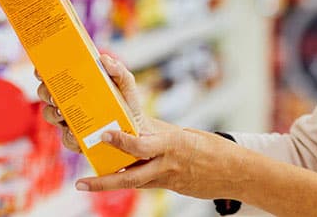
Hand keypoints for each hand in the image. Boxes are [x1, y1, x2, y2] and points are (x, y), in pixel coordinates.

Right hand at [36, 53, 161, 152]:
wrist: (137, 132)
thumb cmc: (127, 105)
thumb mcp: (125, 84)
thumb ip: (118, 70)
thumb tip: (104, 59)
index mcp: (78, 86)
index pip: (55, 76)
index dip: (43, 72)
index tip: (40, 71)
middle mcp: (69, 102)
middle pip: (47, 94)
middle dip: (45, 93)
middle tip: (53, 95)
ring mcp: (71, 121)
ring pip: (51, 116)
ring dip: (52, 113)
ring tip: (61, 113)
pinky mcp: (77, 140)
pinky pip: (67, 139)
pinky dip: (69, 136)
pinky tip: (74, 133)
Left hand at [75, 128, 245, 200]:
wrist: (235, 173)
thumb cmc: (212, 147)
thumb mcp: (186, 135)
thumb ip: (160, 134)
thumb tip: (137, 129)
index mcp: (172, 145)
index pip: (142, 145)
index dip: (122, 142)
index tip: (105, 135)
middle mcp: (166, 165)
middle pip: (131, 176)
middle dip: (105, 181)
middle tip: (82, 182)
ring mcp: (167, 179)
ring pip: (133, 183)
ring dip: (108, 184)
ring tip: (86, 185)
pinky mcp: (169, 187)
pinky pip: (144, 183)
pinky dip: (128, 178)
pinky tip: (112, 178)